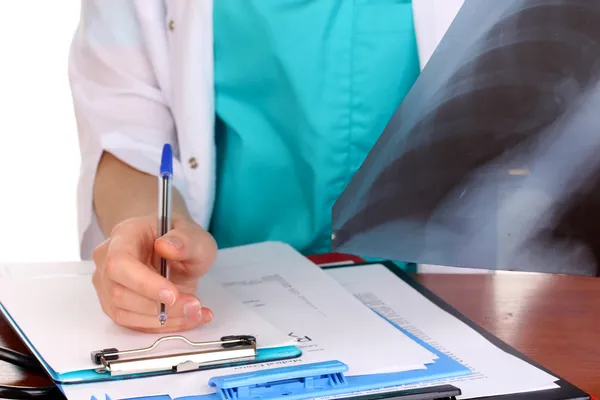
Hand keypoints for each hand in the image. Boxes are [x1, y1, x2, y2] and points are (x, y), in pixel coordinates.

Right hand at [92, 214, 217, 332]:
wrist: (174, 249)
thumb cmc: (180, 239)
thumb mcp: (195, 235)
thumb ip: (186, 240)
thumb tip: (167, 246)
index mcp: (125, 235)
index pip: (120, 262)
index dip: (144, 283)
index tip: (172, 294)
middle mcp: (107, 259)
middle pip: (120, 292)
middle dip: (159, 306)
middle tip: (194, 305)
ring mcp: (108, 284)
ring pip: (125, 313)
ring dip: (164, 320)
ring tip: (195, 312)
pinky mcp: (115, 305)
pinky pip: (134, 324)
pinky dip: (164, 326)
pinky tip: (188, 318)